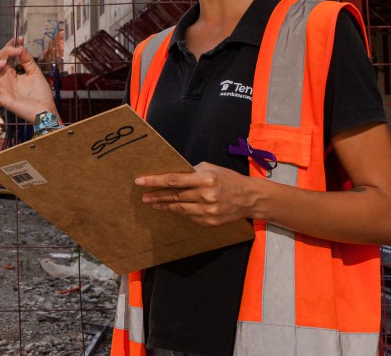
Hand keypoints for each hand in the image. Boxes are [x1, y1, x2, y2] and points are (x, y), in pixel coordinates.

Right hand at [0, 37, 56, 122]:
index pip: (3, 57)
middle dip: (3, 53)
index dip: (8, 46)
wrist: (46, 109)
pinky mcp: (2, 99)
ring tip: (4, 62)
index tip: (18, 39)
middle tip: (15, 51)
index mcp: (11, 74)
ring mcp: (2, 89)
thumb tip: (20, 47)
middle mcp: (4, 80)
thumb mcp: (35, 71)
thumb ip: (27, 59)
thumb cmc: (42, 94)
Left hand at [136, 163, 257, 225]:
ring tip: (154, 203)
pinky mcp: (209, 222)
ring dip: (164, 206)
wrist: (250, 198)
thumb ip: (192, 171)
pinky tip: (173, 208)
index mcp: (205, 179)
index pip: (174, 180)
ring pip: (179, 209)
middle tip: (144, 196)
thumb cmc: (229, 179)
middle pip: (174, 196)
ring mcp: (207, 211)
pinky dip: (180, 212)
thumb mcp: (211, 169)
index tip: (141, 181)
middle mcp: (206, 195)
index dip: (155, 181)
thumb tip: (172, 174)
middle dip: (157, 196)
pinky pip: (189, 216)